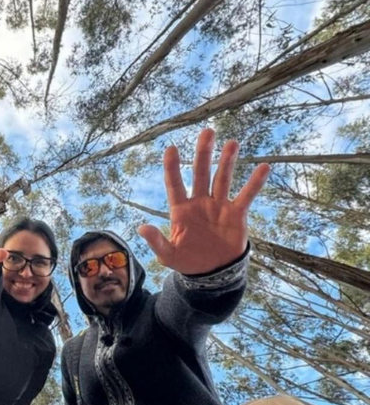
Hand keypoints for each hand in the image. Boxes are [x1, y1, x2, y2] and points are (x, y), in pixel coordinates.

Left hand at [137, 128, 269, 274]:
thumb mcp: (169, 255)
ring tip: (232, 143)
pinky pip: (246, 196)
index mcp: (181, 209)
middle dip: (203, 153)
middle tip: (207, 132)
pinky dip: (254, 183)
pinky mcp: (236, 214)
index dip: (172, 167)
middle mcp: (199, 202)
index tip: (171, 148)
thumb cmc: (188, 261)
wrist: (213, 272)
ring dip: (227, 161)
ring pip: (223, 179)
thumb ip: (157, 241)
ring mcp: (218, 206)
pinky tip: (264, 167)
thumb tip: (141, 228)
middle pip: (200, 173)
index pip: (174, 184)